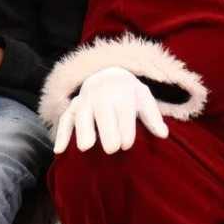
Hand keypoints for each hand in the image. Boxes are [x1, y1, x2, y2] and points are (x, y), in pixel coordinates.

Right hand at [53, 66, 168, 155]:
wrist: (106, 73)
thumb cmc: (128, 93)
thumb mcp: (143, 99)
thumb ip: (153, 117)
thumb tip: (164, 134)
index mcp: (121, 90)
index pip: (123, 110)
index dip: (125, 128)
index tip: (127, 146)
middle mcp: (101, 93)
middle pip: (102, 112)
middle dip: (106, 130)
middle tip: (110, 150)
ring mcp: (85, 99)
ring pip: (82, 114)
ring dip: (83, 130)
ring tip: (85, 148)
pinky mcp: (73, 106)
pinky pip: (65, 118)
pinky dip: (62, 133)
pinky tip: (59, 149)